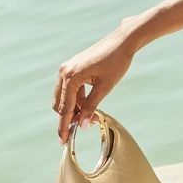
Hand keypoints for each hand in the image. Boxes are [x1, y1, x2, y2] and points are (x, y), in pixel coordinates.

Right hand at [52, 21, 136, 144]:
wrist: (122, 41)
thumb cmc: (116, 62)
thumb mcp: (105, 88)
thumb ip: (91, 107)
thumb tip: (82, 126)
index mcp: (71, 77)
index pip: (64, 109)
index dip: (64, 126)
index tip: (63, 141)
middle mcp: (64, 72)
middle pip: (60, 104)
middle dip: (70, 118)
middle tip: (84, 127)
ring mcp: (66, 69)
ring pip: (64, 97)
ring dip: (74, 109)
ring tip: (91, 118)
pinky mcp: (72, 68)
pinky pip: (69, 89)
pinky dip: (77, 99)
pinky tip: (88, 106)